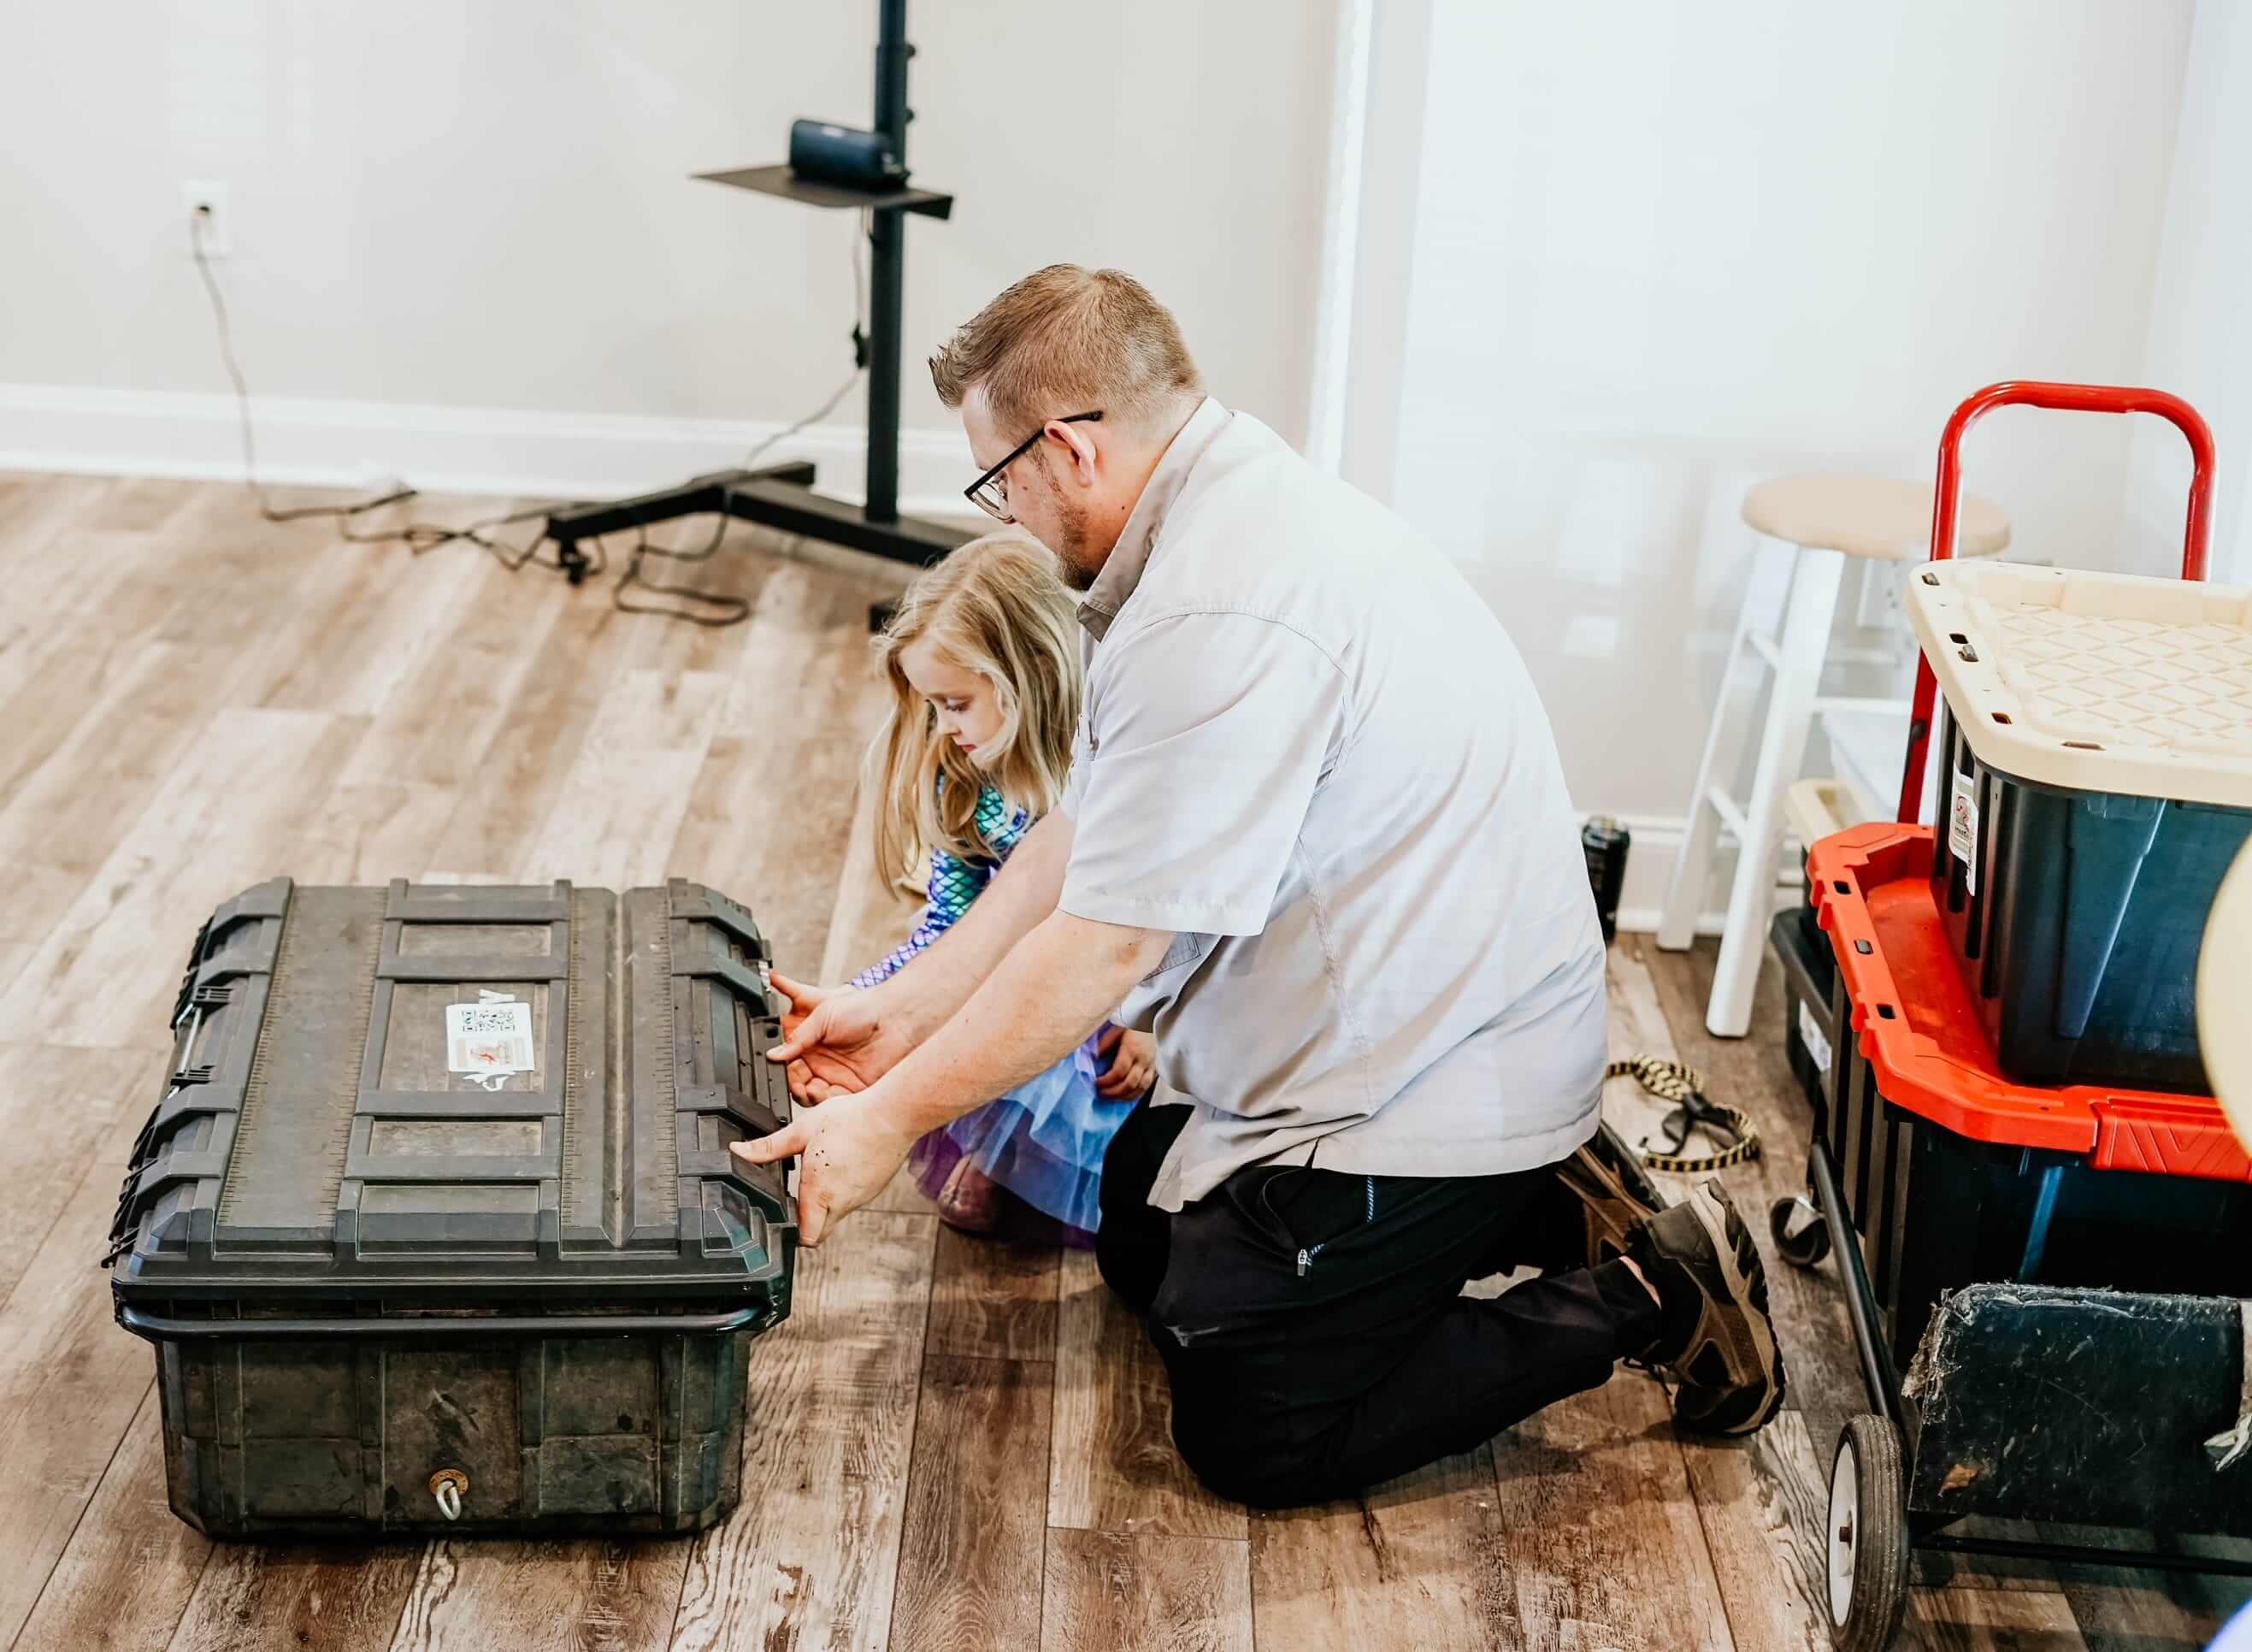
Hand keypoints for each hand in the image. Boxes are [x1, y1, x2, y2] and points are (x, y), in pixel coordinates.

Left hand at [729, 1085, 919, 1245]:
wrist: (895, 1115)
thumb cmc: (852, 1120)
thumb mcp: (803, 1130)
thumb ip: (769, 1146)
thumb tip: (739, 1151)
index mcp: (820, 1192)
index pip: (805, 1238)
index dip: (791, 1233)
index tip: (783, 1217)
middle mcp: (842, 1202)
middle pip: (820, 1232)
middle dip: (806, 1225)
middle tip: (796, 1200)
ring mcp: (861, 1198)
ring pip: (837, 1216)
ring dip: (825, 1206)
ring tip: (819, 1176)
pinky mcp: (874, 1189)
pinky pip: (853, 1201)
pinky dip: (843, 1193)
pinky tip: (840, 1167)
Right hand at [766, 972, 917, 1103]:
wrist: (895, 1019)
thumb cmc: (862, 1009)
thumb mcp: (822, 1016)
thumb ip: (798, 1037)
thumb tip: (774, 1053)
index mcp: (811, 1044)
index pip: (789, 1063)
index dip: (782, 1069)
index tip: (778, 1070)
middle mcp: (822, 1062)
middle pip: (797, 1082)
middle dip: (792, 1085)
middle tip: (794, 1083)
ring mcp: (836, 1076)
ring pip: (812, 1095)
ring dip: (806, 1094)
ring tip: (809, 1088)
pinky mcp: (851, 1089)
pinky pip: (833, 1101)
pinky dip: (825, 1100)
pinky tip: (822, 1091)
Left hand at [1095, 1026, 1155, 1098]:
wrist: (1153, 1017)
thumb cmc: (1133, 1022)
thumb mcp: (1116, 1028)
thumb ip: (1105, 1043)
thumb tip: (1093, 1057)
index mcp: (1132, 1049)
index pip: (1119, 1071)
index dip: (1107, 1080)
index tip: (1096, 1083)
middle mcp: (1143, 1059)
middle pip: (1130, 1083)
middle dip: (1113, 1092)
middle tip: (1100, 1093)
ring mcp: (1151, 1065)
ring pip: (1140, 1088)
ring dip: (1124, 1097)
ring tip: (1111, 1098)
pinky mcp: (1155, 1068)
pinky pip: (1147, 1086)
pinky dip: (1135, 1094)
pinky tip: (1125, 1096)